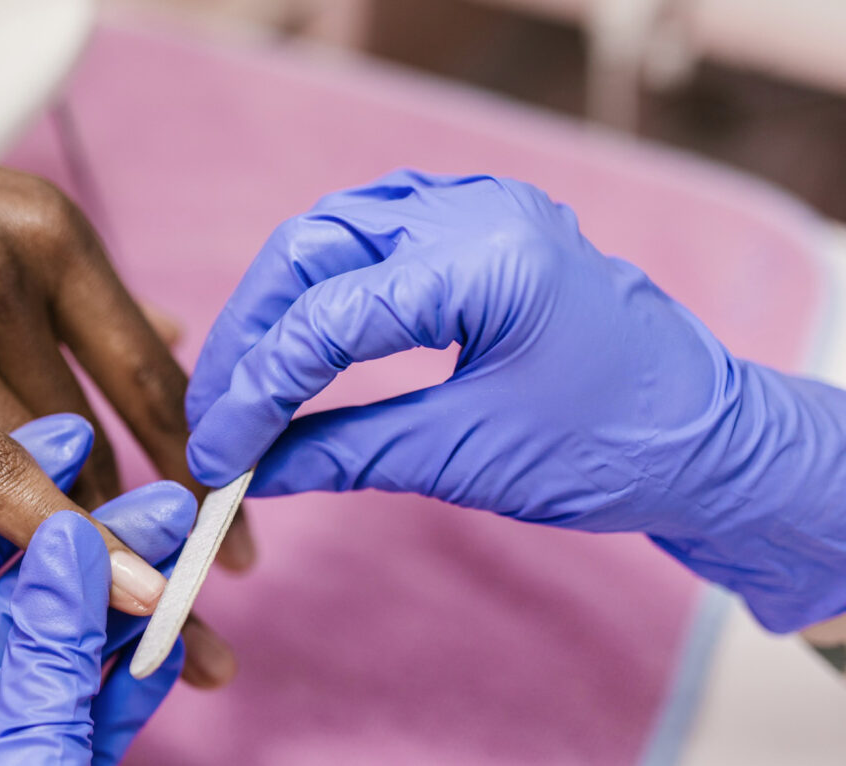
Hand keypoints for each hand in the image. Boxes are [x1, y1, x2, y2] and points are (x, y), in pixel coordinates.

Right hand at [0, 39, 252, 625]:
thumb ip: (68, 284)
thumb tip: (169, 332)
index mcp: (45, 228)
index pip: (151, 371)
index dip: (200, 460)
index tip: (231, 522)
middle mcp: (3, 272)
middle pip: (98, 435)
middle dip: (155, 527)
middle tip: (201, 596)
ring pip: (44, 463)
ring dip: (94, 548)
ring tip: (135, 619)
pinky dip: (48, 537)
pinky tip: (104, 586)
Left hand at [0, 414, 194, 764]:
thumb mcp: (14, 738)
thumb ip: (46, 639)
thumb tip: (74, 532)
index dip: (14, 493)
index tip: (75, 434)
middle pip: (33, 598)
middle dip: (106, 551)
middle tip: (166, 501)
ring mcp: (7, 731)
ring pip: (78, 648)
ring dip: (140, 607)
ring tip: (193, 556)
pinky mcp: (59, 763)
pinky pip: (102, 707)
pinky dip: (141, 675)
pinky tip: (180, 636)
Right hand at [186, 170, 845, 631]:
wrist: (708, 442)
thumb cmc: (613, 449)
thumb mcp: (467, 457)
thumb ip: (346, 452)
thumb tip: (253, 470)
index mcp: (488, 259)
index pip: (328, 317)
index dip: (257, 390)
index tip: (217, 452)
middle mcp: (475, 211)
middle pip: (312, 248)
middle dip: (251, 333)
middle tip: (213, 412)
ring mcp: (475, 209)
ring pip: (330, 234)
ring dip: (277, 306)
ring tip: (242, 382)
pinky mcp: (473, 228)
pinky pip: (369, 240)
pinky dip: (320, 290)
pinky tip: (296, 341)